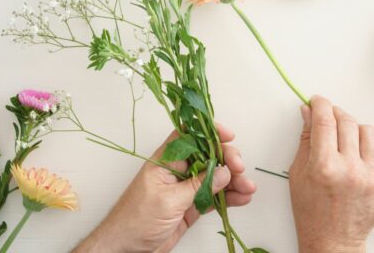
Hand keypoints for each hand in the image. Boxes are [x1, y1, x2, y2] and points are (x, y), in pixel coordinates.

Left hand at [73, 125, 256, 252]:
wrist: (125, 249)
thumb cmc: (135, 221)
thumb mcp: (169, 200)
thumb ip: (199, 186)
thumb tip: (224, 172)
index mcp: (165, 162)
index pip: (189, 136)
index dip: (209, 132)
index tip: (228, 135)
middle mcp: (177, 172)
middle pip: (208, 156)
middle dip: (227, 160)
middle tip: (240, 169)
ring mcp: (185, 189)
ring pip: (214, 178)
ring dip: (233, 181)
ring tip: (248, 188)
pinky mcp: (190, 207)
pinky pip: (214, 197)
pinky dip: (229, 197)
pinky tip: (241, 198)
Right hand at [289, 96, 373, 252]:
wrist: (333, 241)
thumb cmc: (311, 211)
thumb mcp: (298, 173)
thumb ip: (306, 139)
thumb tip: (309, 112)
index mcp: (324, 166)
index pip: (325, 120)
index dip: (321, 104)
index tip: (317, 101)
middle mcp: (350, 169)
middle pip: (347, 121)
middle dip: (335, 113)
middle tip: (328, 117)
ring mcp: (370, 176)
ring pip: (367, 131)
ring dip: (354, 128)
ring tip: (344, 137)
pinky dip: (368, 145)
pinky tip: (357, 152)